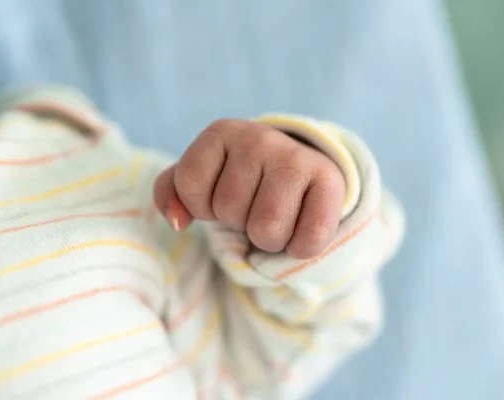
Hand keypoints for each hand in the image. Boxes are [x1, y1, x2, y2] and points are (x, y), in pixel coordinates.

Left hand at [153, 119, 345, 258]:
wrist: (299, 171)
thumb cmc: (241, 180)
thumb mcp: (202, 178)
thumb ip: (172, 192)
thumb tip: (178, 222)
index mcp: (221, 132)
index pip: (191, 186)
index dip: (203, 206)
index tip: (220, 194)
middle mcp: (259, 137)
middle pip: (229, 210)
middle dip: (238, 221)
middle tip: (253, 205)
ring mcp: (297, 157)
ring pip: (267, 227)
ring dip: (268, 238)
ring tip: (275, 216)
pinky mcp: (330, 182)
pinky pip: (308, 238)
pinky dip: (300, 247)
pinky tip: (300, 226)